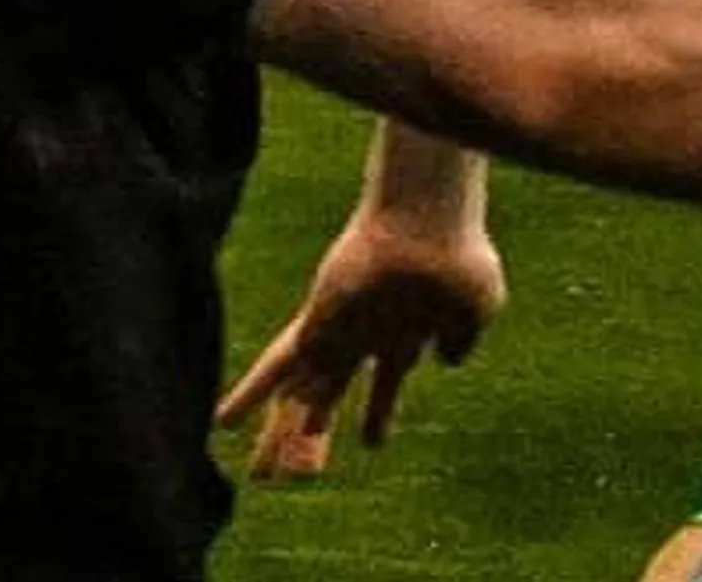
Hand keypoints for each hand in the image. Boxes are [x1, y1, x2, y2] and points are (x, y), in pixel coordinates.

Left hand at [218, 205, 507, 481]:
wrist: (430, 224)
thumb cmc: (457, 259)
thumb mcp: (476, 307)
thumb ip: (461, 338)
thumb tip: (448, 361)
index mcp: (403, 333)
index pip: (385, 383)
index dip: (378, 412)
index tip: (370, 442)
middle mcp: (364, 335)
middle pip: (331, 395)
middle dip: (318, 437)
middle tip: (303, 474)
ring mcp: (337, 329)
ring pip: (300, 393)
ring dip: (281, 435)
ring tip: (261, 477)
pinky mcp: (316, 323)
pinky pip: (276, 365)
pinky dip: (250, 395)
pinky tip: (224, 422)